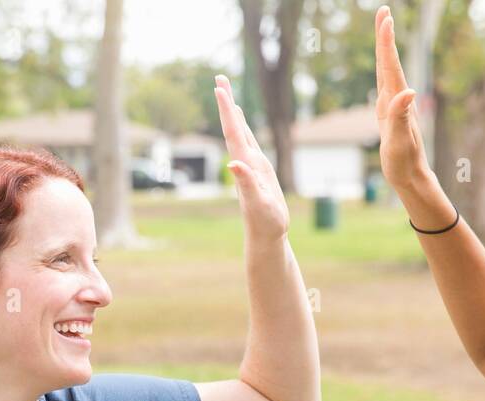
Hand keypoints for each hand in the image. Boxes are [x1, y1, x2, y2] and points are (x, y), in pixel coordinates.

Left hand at [213, 74, 289, 243]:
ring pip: (240, 133)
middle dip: (227, 102)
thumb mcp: (258, 203)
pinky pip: (248, 144)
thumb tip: (234, 164)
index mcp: (245, 165)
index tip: (219, 88)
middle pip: (234, 127)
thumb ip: (246, 184)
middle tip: (219, 78)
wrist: (265, 237)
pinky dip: (244, 129)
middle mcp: (245, 162)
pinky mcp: (256, 172)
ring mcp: (250, 167)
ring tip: (227, 94)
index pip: (234, 132)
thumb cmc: (265, 223)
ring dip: (233, 113)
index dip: (227, 110)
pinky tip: (241, 124)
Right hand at [375, 5, 432, 189]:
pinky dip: (383, 69)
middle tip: (383, 12)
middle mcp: (397, 99)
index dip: (387, 42)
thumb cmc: (404, 163)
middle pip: (389, 63)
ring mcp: (394, 106)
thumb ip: (400, 116)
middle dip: (385, 37)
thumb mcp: (399, 141)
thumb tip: (408, 91)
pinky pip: (385, 84)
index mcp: (398, 102)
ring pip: (387, 71)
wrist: (412, 177)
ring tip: (383, 30)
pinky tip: (382, 66)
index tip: (386, 18)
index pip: (391, 66)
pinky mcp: (390, 114)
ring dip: (384, 50)